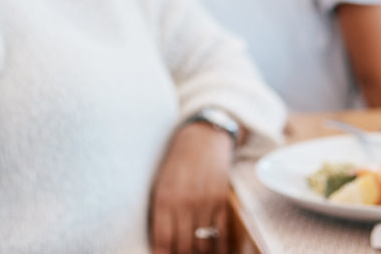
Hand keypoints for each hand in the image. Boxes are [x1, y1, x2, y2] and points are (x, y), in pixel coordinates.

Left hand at [150, 121, 233, 253]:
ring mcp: (204, 202)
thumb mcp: (160, 183)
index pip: (162, 240)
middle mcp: (183, 202)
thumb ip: (159, 211)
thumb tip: (161, 243)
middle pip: (183, 246)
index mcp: (163, 198)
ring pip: (203, 244)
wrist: (203, 137)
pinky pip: (222, 233)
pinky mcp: (221, 200)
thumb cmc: (177, 162)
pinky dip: (221, 248)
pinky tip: (218, 252)